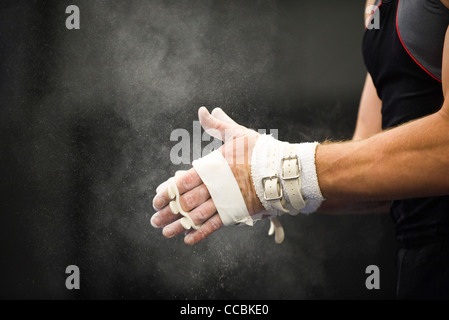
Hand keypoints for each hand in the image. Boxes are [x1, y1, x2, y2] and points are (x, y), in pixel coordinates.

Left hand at [151, 107, 263, 244]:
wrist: (284, 170)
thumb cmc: (260, 151)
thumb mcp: (237, 134)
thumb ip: (217, 125)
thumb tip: (203, 110)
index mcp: (213, 167)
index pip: (183, 182)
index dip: (168, 193)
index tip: (156, 200)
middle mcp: (215, 186)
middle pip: (186, 202)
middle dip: (168, 212)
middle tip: (154, 220)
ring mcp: (225, 201)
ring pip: (197, 216)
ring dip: (179, 225)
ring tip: (165, 232)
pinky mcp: (236, 212)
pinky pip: (215, 225)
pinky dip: (201, 233)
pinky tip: (188, 240)